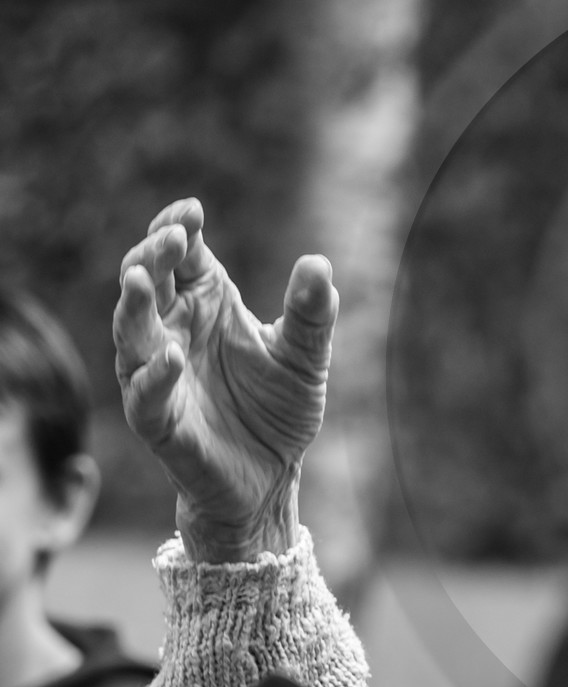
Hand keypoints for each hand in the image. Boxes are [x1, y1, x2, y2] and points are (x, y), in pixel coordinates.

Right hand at [114, 198, 338, 562]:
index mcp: (205, 304)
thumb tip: (318, 262)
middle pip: (146, 282)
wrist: (272, 475)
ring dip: (133, 306)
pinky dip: (154, 376)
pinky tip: (171, 357)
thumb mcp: (306, 355)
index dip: (177, 229)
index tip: (191, 210)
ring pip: (130, 334)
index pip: (180, 255)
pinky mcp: (160, 422)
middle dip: (151, 256)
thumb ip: (312, 313)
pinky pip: (145, 397)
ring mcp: (159, 376)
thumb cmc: (278, 408)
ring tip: (143, 280)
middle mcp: (173, 332)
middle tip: (170, 237)